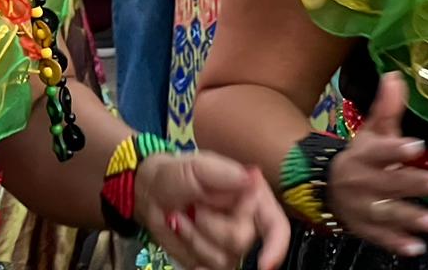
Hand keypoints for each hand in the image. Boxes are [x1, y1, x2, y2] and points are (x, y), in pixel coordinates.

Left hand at [135, 154, 290, 269]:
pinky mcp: (211, 261)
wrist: (151, 195)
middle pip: (241, 242)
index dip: (276, 246)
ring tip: (180, 217)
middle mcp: (245, 223)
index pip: (276, 226)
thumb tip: (251, 178)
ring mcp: (229, 246)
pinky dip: (196, 264)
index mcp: (251, 196)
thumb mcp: (195, 167)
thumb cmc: (177, 175)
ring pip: (222, 259)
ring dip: (195, 238)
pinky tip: (185, 245)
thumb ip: (222, 173)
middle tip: (193, 207)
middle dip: (210, 226)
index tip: (264, 263)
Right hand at [327, 74, 427, 258]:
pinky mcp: (363, 229)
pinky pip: (379, 238)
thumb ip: (386, 109)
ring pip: (386, 213)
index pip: (380, 151)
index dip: (397, 149)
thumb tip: (396, 76)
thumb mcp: (370, 133)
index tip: (418, 146)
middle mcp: (361, 181)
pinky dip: (396, 244)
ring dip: (410, 218)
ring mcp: (361, 207)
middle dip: (415, 184)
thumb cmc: (359, 157)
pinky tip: (416, 248)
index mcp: (363, 155)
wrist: (324, 186)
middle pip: (389, 182)